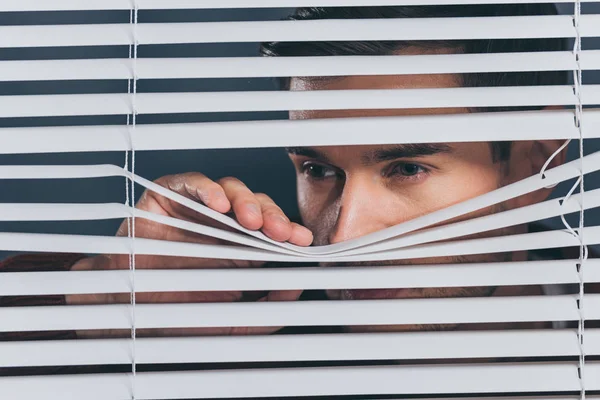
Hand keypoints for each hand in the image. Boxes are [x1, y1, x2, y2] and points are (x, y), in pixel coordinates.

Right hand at [67, 173, 312, 336]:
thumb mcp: (230, 321)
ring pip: (231, 190)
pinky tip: (219, 203)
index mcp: (241, 248)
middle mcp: (223, 225)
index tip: (303, 243)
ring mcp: (197, 208)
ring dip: (246, 201)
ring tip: (252, 220)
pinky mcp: (169, 196)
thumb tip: (297, 289)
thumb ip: (265, 310)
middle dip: (273, 217)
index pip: (272, 231)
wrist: (124, 310)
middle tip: (282, 233)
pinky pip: (191, 183)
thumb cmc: (176, 314)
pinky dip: (207, 189)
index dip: (289, 232)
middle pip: (257, 207)